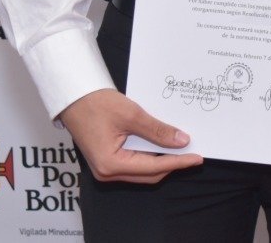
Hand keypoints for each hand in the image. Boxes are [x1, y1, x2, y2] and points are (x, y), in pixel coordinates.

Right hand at [58, 88, 202, 183]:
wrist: (73, 96)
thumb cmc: (95, 103)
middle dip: (171, 164)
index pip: (154, 167)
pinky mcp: (106, 161)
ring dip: (161, 161)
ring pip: (142, 171)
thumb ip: (157, 131)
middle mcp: (107, 172)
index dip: (178, 162)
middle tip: (192, 153)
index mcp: (110, 164)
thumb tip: (181, 141)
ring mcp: (105, 169)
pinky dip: (149, 156)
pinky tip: (161, 145)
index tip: (197, 157)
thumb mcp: (131, 115)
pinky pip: (133, 164)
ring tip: (180, 148)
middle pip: (148, 175)